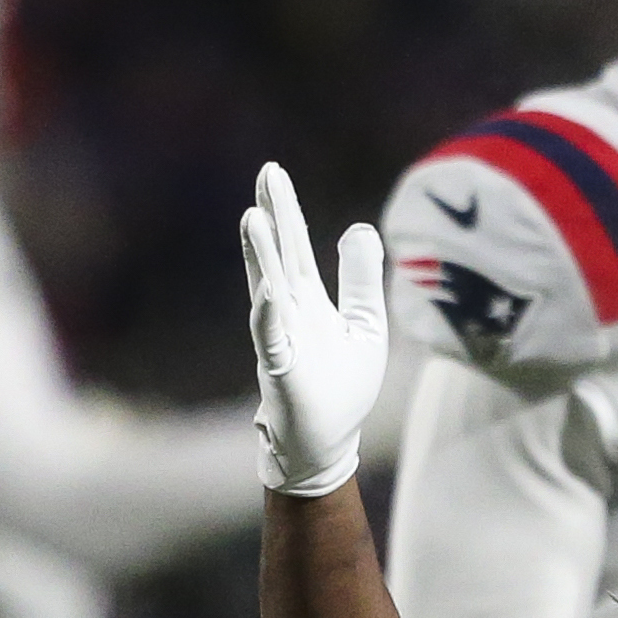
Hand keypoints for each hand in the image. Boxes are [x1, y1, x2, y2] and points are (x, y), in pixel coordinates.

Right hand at [238, 160, 385, 498]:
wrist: (327, 445)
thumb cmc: (342, 388)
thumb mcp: (365, 325)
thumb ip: (362, 280)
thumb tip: (359, 226)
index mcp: (308, 300)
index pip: (295, 247)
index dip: (286, 211)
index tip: (272, 173)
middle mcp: (289, 314)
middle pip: (279, 257)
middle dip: (273, 216)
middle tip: (266, 174)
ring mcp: (281, 342)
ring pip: (268, 291)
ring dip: (260, 257)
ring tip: (253, 218)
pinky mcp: (282, 373)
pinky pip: (272, 341)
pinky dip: (269, 317)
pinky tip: (268, 293)